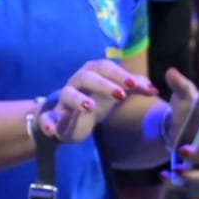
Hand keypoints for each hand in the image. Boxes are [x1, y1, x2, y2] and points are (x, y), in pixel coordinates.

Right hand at [39, 58, 157, 143]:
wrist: (71, 119)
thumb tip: (153, 88)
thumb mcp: (116, 93)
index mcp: (93, 74)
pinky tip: (51, 131)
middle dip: (104, 84)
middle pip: (86, 76)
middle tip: (121, 95)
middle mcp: (77, 83)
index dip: (118, 73)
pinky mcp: (54, 118)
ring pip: (67, 94)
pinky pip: (45, 119)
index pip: (104, 67)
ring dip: (78, 99)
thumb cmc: (96, 100)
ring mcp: (64, 100)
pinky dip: (47, 123)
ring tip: (91, 107)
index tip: (134, 84)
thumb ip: (134, 87)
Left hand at [161, 66, 198, 186]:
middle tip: (180, 156)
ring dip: (189, 178)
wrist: (182, 122)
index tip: (193, 146)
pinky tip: (163, 176)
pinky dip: (177, 183)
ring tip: (172, 173)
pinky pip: (191, 182)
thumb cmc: (188, 108)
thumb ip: (180, 85)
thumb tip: (172, 72)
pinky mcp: (197, 171)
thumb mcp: (184, 95)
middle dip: (197, 160)